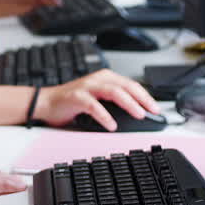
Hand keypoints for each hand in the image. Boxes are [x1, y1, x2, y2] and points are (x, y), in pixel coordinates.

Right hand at [35, 69, 161, 130]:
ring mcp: (87, 86)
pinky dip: (105, 116)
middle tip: (153, 111)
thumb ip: (114, 103)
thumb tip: (137, 115)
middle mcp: (98, 79)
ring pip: (114, 92)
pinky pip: (94, 105)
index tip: (157, 109)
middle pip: (126, 86)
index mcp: (106, 78)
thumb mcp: (99, 100)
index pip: (132, 85)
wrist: (47, 102)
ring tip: (139, 115)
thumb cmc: (73, 103)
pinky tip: (112, 125)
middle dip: (143, 99)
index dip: (146, 96)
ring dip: (129, 103)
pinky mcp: (76, 97)